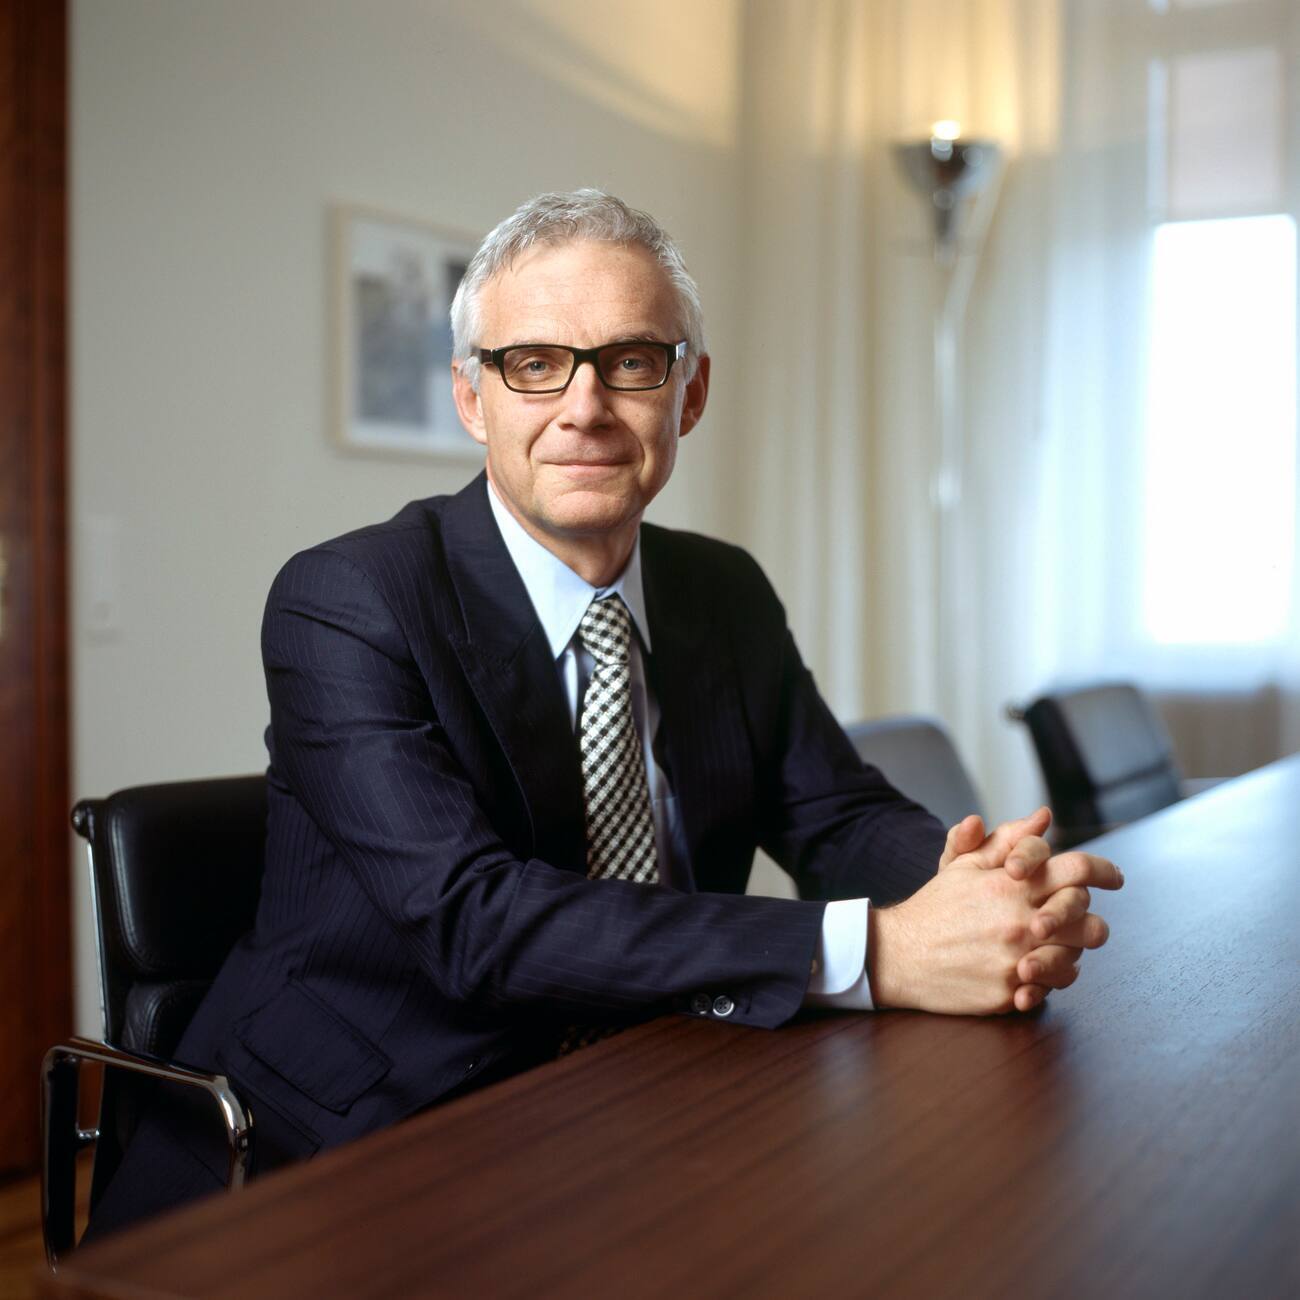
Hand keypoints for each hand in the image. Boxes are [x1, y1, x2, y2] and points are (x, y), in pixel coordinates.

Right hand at [870, 832, 1121, 1014]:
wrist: (898, 954)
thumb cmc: (934, 907)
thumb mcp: (964, 865)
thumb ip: (1007, 840)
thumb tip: (1043, 816)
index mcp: (1011, 886)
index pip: (1075, 870)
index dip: (1103, 870)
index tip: (1115, 877)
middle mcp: (1019, 922)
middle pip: (1088, 920)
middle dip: (1089, 919)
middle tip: (1081, 921)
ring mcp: (1015, 961)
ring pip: (1074, 960)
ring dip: (1070, 952)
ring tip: (1054, 947)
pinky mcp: (1008, 993)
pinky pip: (1050, 990)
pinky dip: (1048, 980)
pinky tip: (1034, 971)